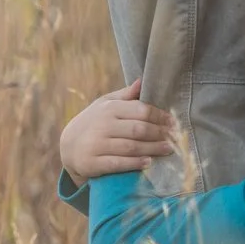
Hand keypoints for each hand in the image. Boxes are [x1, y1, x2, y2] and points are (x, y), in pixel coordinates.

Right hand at [60, 79, 176, 182]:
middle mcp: (103, 125)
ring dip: (153, 149)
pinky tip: (148, 162)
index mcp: (109, 109)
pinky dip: (135, 163)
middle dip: (160, 134)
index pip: (140, 111)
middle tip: (175, 138)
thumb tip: (142, 80)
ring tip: (168, 149)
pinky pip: (118, 163)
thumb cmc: (94, 121)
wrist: (69, 145)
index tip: (174, 122)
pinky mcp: (93, 163)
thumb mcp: (105, 104)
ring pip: (131, 147)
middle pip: (139, 130)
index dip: (160, 116)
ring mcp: (97, 144)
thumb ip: (125, 95)